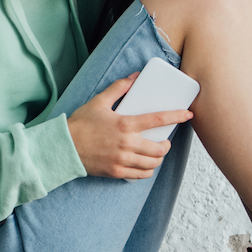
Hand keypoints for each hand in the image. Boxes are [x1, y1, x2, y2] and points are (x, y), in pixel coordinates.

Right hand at [66, 73, 193, 179]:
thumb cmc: (80, 124)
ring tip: (157, 153)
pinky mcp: (116, 172)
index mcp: (125, 124)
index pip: (158, 120)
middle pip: (159, 148)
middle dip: (167, 145)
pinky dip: (148, 171)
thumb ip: (118, 88)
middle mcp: (126, 144)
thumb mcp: (98, 102)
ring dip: (159, 158)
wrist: (63, 148)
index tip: (188, 115)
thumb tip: (135, 76)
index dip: (176, 117)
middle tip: (165, 142)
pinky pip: (140, 175)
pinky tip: (146, 165)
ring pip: (152, 163)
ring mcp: (122, 160)